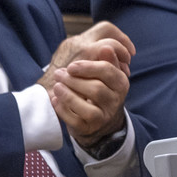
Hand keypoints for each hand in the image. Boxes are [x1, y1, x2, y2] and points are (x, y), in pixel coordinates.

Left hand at [39, 23, 135, 146]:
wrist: (98, 119)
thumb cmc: (98, 89)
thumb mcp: (104, 73)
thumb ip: (105, 60)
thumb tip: (106, 47)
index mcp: (121, 83)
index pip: (107, 71)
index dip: (88, 67)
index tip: (71, 66)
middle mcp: (116, 101)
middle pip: (97, 89)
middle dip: (74, 81)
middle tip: (58, 74)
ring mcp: (104, 116)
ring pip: (88, 107)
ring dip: (68, 95)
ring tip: (57, 86)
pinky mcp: (90, 128)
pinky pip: (76, 121)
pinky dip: (63, 110)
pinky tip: (55, 100)